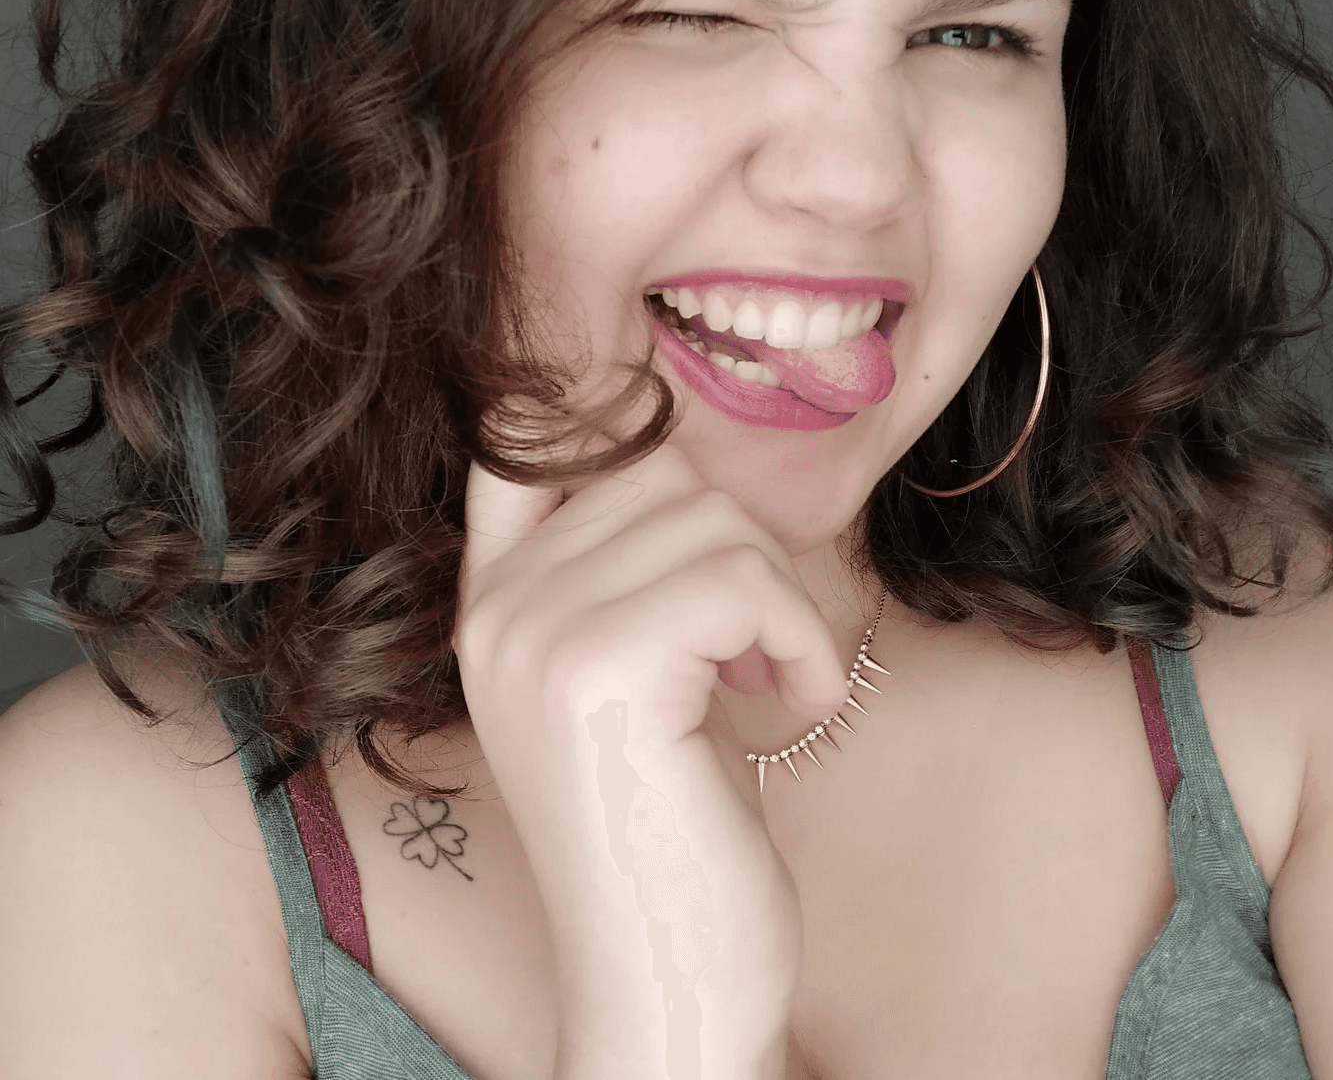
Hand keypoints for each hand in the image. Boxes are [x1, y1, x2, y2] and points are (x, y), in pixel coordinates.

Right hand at [456, 443, 848, 1078]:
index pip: (519, 439)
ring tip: (771, 679)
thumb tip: (668, 436)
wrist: (664, 983)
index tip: (654, 392)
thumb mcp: (624, 677)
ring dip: (779, 598)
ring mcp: (536, 634)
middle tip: (754, 644)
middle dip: (741, 546)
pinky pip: (742, 579)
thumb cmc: (670, 826)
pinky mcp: (601, 670)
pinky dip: (798, 636)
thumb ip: (621, 564)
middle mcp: (495, 607)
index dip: (592, 402)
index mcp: (491, 603)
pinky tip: (795, 703)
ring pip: (710, 517)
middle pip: (660, 470)